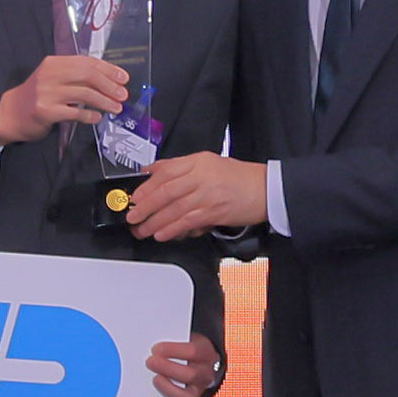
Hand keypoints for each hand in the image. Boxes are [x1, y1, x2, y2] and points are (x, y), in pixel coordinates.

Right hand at [0, 53, 130, 144]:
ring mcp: (47, 93)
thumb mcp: (52, 79)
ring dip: (104, 101)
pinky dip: (89, 115)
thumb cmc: (37, 97)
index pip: (86, 62)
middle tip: (123, 94)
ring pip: (84, 94)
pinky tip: (97, 117)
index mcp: (54, 63)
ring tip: (116, 108)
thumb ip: (74, 77)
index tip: (123, 78)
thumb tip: (108, 81)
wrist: (10, 114)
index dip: (108, 69)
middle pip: (88, 75)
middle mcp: (50, 74)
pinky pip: (74, 113)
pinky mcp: (46, 111)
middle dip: (109, 85)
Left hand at [124, 151, 267, 241]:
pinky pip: (188, 221)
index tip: (134, 197)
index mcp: (198, 162)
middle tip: (131, 216)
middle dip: (145, 206)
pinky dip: (172, 229)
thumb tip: (152, 172)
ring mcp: (208, 194)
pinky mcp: (215, 212)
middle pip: (166, 191)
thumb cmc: (238, 178)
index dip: (146, 186)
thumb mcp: (208, 163)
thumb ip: (180, 167)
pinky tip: (162, 234)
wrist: (266, 189)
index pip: (165, 172)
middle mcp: (202, 176)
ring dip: (154, 222)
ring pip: (174, 209)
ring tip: (142, 230)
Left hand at [148, 337, 225, 396]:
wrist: (198, 360)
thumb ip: (173, 339)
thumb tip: (154, 341)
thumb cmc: (186, 347)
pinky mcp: (194, 396)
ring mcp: (201, 385)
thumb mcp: (184, 338)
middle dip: (168, 368)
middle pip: (191, 374)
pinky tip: (159, 383)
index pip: (194, 351)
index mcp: (206, 351)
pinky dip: (170, 392)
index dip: (173, 351)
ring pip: (188, 390)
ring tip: (154, 376)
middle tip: (150, 362)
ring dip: (167, 384)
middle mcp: (207, 370)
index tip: (156, 349)